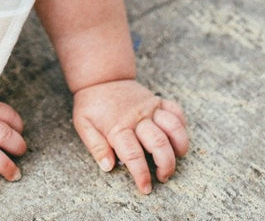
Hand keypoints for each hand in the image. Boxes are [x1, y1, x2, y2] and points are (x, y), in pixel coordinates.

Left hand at [72, 79, 188, 193]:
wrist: (100, 77)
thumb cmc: (92, 104)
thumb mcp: (83, 124)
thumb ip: (95, 146)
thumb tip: (108, 167)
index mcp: (118, 126)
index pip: (133, 155)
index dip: (141, 175)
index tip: (145, 188)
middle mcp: (137, 117)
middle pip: (159, 143)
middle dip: (166, 165)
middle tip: (163, 177)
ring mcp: (149, 107)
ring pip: (173, 127)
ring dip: (179, 146)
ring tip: (175, 158)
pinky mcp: (157, 100)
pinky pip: (176, 111)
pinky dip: (182, 125)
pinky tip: (177, 138)